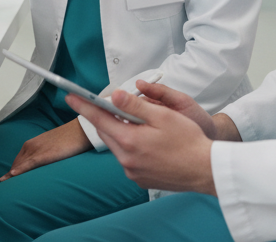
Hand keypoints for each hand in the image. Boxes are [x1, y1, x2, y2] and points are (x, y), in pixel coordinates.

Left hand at [0, 119, 91, 180]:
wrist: (81, 130)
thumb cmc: (70, 138)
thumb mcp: (52, 146)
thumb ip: (44, 154)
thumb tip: (43, 164)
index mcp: (32, 143)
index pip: (17, 161)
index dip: (12, 172)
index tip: (6, 181)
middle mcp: (31, 146)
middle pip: (16, 164)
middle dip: (10, 176)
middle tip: (3, 187)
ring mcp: (37, 150)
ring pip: (20, 165)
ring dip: (11, 176)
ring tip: (4, 186)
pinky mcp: (45, 154)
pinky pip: (29, 164)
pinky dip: (20, 170)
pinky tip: (12, 175)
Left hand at [67, 87, 216, 194]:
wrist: (206, 170)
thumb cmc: (188, 141)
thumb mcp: (163, 116)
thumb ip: (135, 106)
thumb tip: (113, 96)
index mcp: (130, 141)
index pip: (99, 119)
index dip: (84, 106)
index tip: (70, 97)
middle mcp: (126, 160)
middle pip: (107, 133)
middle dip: (105, 118)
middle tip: (107, 105)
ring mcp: (132, 172)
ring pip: (117, 146)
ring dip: (120, 133)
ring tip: (134, 123)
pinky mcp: (140, 179)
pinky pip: (127, 159)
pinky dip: (130, 147)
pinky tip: (145, 142)